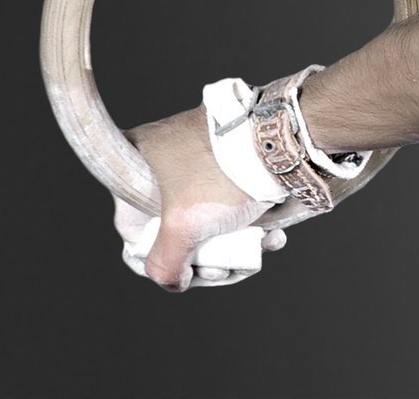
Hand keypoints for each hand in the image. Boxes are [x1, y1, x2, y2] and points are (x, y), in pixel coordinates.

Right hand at [115, 107, 283, 291]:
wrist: (284, 137)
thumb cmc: (224, 172)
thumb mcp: (183, 226)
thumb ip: (163, 263)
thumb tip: (173, 281)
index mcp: (136, 161)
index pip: (134, 230)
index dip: (160, 262)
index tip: (187, 275)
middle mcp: (163, 159)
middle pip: (176, 231)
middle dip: (207, 259)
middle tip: (227, 269)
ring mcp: (198, 160)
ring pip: (207, 221)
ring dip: (233, 248)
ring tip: (257, 252)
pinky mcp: (231, 163)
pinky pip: (231, 204)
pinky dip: (250, 227)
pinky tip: (272, 237)